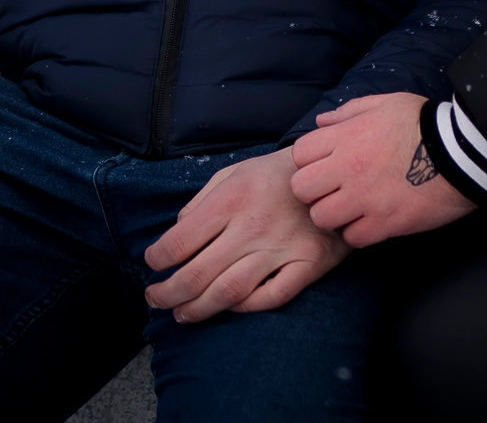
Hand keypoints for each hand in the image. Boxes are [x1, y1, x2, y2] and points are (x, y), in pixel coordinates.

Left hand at [142, 149, 347, 323]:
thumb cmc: (276, 174)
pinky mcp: (307, 264)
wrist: (335, 174)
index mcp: (232, 198)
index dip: (157, 259)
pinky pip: (271, 297)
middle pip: (198, 274)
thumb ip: (202, 202)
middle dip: (168, 294)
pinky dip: (244, 308)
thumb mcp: (235, 173)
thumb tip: (176, 234)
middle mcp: (253, 226)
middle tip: (156, 299)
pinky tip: (228, 307)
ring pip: (229, 292)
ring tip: (181, 314)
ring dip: (198, 309)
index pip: (180, 241)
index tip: (152, 264)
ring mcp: (282, 248)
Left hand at [290, 92, 475, 247]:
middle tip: (333, 189)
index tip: (325, 165)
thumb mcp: (386, 103)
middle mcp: (349, 168)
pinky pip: (353, 238)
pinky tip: (372, 221)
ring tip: (351, 208)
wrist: (463, 153)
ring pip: (322, 217)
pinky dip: (359, 233)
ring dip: (333, 215)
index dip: (309, 162)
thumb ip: (349, 112)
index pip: (299, 155)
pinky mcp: (384, 223)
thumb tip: (322, 122)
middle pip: (302, 189)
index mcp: (347, 136)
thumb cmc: (424, 123)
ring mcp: (365, 198)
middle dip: (313, 191)